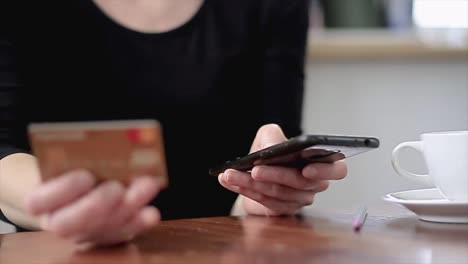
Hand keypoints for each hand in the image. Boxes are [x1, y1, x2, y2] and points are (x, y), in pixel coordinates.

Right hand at [24, 170, 162, 246]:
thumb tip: (100, 147)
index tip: (85, 175)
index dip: (63, 190)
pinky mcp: (105, 235)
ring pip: (101, 229)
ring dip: (127, 210)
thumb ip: (73, 158)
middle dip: (97, 205)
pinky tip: (151, 211)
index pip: (39, 201)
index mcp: (38, 201)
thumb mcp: (63, 159)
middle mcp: (57, 222)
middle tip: (117, 188)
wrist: (66, 188)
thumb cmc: (66, 169)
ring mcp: (82, 232)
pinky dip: (138, 223)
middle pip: (70, 223)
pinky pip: (121, 234)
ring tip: (146, 187)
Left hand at [218, 124, 347, 215]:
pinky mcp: (280, 211)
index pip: (337, 170)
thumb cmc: (270, 154)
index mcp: (319, 164)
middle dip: (275, 174)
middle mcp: (313, 185)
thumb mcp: (269, 136)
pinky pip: (263, 202)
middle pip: (299, 183)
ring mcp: (297, 200)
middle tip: (256, 168)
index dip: (325, 170)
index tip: (307, 168)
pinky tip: (228, 180)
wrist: (254, 174)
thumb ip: (272, 134)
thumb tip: (272, 145)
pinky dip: (243, 189)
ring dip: (250, 183)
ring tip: (231, 173)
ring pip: (276, 193)